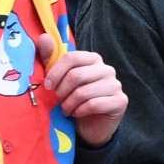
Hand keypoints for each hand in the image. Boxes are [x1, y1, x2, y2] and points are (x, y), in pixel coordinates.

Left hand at [38, 33, 126, 148]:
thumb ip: (50, 59)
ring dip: (69, 104)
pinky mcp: (120, 101)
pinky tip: (77, 114)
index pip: (72, 58)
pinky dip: (80, 111)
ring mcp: (115, 84)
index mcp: (93, 59)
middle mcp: (107, 69)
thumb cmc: (73, 99)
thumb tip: (44, 37)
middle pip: (76, 75)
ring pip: (83, 92)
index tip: (47, 86)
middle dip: (62, 91)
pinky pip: (94, 104)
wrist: (90, 125)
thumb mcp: (59, 79)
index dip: (56, 73)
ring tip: (66, 110)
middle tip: (59, 101)